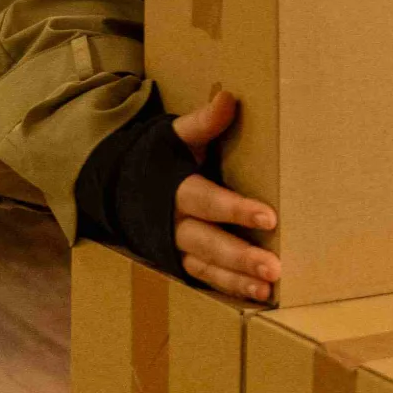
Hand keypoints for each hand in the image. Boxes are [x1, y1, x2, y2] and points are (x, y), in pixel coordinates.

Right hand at [171, 90, 280, 299]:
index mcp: (175, 189)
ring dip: (237, 279)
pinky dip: (230, 287)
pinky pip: (205, 277)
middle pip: (207, 243)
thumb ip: (204, 122)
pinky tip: (260, 295)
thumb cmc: (159, 155)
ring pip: (206, 266)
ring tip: (270, 287)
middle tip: (274, 267)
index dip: (236, 209)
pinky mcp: (179, 261)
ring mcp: (175, 246)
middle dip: (239, 256)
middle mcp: (173, 223)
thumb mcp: (177, 135)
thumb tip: (229, 97)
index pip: (207, 201)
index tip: (269, 216)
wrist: (118, 183)